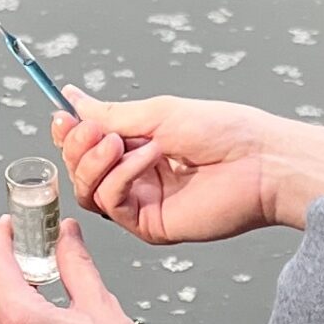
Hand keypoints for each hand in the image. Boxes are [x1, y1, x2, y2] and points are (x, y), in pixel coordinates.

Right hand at [52, 92, 323, 241]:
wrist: (260, 161)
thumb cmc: (224, 132)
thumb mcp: (159, 113)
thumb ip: (112, 113)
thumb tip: (74, 98)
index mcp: (139, 147)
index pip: (88, 145)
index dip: (70, 133)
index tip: (62, 115)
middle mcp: (138, 177)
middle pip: (81, 171)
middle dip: (79, 147)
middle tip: (98, 132)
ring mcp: (144, 203)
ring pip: (89, 191)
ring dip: (97, 162)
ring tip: (124, 143)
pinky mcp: (151, 225)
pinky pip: (112, 204)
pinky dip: (120, 177)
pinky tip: (147, 159)